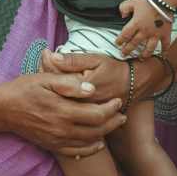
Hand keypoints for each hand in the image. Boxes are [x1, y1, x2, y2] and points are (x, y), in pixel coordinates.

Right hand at [0, 72, 125, 157]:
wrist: (4, 109)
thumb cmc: (25, 89)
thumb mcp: (45, 79)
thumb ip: (69, 83)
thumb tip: (91, 88)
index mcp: (64, 110)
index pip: (96, 114)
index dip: (111, 108)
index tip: (118, 100)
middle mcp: (63, 129)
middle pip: (96, 130)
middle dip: (113, 122)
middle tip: (122, 114)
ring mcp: (58, 139)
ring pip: (88, 142)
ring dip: (104, 135)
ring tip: (114, 125)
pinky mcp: (52, 145)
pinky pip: (76, 152)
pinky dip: (89, 149)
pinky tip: (95, 143)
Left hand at [41, 50, 167, 105]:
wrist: (132, 85)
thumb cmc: (112, 69)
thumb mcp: (94, 60)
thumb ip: (73, 60)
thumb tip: (52, 56)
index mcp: (80, 90)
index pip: (55, 80)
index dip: (46, 67)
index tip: (45, 55)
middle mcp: (80, 106)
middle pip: (54, 94)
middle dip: (46, 79)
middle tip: (44, 62)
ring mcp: (83, 115)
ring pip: (59, 103)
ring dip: (51, 90)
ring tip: (49, 75)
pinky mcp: (86, 120)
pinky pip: (68, 110)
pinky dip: (60, 99)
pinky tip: (58, 90)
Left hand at [115, 0, 171, 57]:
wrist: (163, 0)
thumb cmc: (147, 0)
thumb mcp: (132, 1)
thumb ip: (124, 8)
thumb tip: (122, 15)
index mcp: (136, 23)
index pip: (125, 34)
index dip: (120, 40)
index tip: (117, 44)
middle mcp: (145, 31)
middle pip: (135, 43)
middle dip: (128, 50)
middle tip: (123, 55)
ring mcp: (156, 34)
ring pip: (149, 48)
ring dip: (144, 54)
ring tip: (140, 58)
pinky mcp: (165, 33)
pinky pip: (165, 43)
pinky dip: (165, 48)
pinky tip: (164, 52)